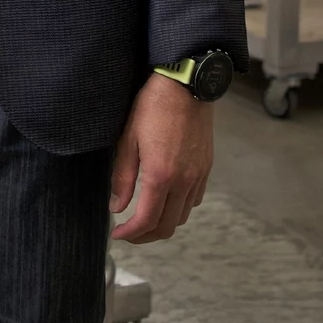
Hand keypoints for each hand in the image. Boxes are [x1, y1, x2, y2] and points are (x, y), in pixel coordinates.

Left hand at [109, 72, 213, 243]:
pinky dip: (179, 208)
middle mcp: (183, 182)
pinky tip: (166, 198)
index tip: (117, 234)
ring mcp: (198, 176)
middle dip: (145, 236)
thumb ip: (122, 177)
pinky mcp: (206, 167)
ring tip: (145, 216)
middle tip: (128, 231)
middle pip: (167, 227)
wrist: (186, 85)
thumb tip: (117, 207)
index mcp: (161, 176)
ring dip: (163, 223)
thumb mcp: (128, 139)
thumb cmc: (152, 107)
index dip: (130, 234)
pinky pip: (194, 200)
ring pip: (182, 216)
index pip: (147, 221)